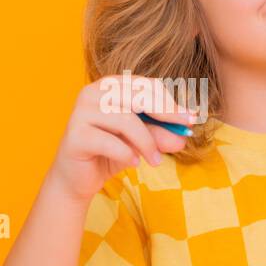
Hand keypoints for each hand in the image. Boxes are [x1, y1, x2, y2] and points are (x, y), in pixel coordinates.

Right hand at [46, 74, 196, 203]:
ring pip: (125, 120)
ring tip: (156, 160)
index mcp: (109, 86)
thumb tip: (183, 135)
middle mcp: (92, 93)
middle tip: (183, 135)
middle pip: (136, 96)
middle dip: (165, 115)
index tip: (190, 118)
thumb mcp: (141, 142)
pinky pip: (109, 142)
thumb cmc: (110, 153)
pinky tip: (134, 162)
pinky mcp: (75, 135)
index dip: (170, 101)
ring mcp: (81, 112)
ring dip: (147, 142)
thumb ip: (159, 135)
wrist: (77, 180)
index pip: (145, 85)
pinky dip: (127, 153)